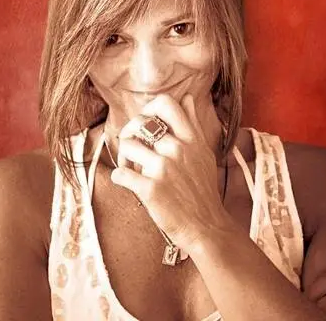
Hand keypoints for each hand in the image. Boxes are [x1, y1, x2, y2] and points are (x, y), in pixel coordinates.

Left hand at [110, 93, 228, 249]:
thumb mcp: (204, 153)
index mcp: (191, 139)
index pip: (166, 103)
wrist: (206, 227)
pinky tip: (128, 183)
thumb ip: (193, 124)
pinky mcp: (150, 189)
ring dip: (123, 157)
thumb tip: (188, 98)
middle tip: (132, 149)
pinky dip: (120, 178)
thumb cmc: (203, 191)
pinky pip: (120, 174)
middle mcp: (177, 149)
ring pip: (127, 146)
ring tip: (131, 168)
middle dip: (130, 134)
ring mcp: (163, 169)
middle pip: (139, 124)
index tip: (146, 124)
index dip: (148, 109)